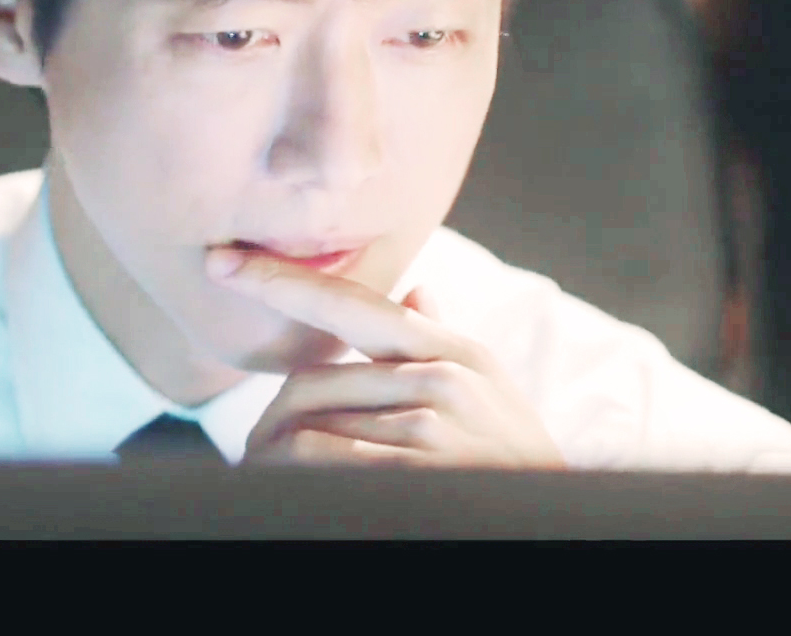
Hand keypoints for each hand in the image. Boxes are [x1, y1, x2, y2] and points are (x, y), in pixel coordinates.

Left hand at [206, 248, 566, 469]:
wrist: (566, 527)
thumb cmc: (514, 468)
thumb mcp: (490, 397)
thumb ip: (442, 343)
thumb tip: (418, 289)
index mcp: (454, 350)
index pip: (352, 302)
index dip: (283, 281)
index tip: (223, 263)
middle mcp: (445, 374)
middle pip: (314, 379)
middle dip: (271, 422)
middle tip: (252, 456)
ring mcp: (436, 418)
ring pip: (314, 422)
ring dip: (284, 460)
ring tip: (283, 483)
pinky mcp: (424, 463)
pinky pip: (329, 454)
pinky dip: (303, 474)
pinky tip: (303, 489)